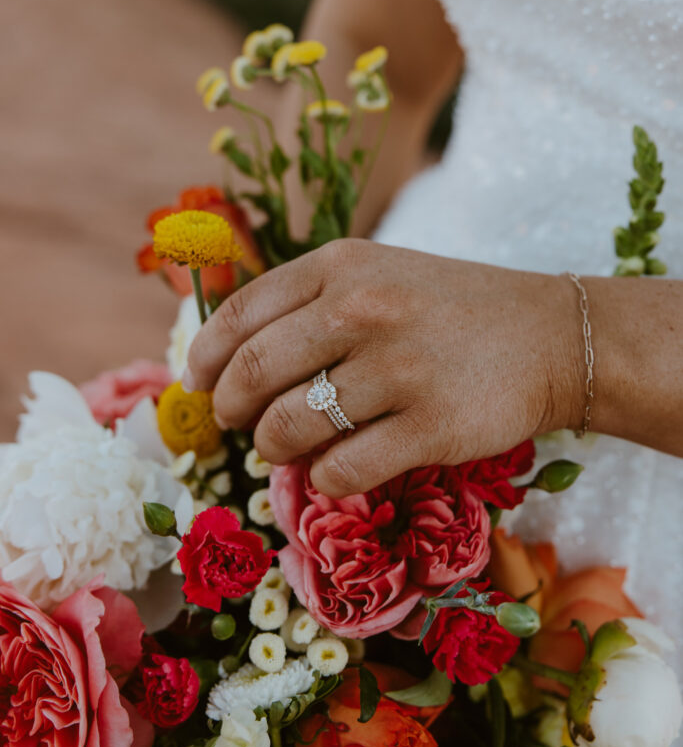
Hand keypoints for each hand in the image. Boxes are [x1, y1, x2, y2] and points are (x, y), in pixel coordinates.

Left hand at [184, 239, 582, 496]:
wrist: (549, 334)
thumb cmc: (450, 307)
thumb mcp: (378, 273)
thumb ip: (309, 303)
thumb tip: (228, 360)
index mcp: (341, 266)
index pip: (241, 315)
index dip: (205, 358)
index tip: (198, 384)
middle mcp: (361, 309)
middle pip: (253, 374)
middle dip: (230, 409)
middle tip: (235, 423)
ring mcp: (397, 368)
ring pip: (290, 427)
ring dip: (273, 448)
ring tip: (284, 447)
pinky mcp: (430, 426)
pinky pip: (342, 470)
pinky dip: (324, 479)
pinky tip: (334, 469)